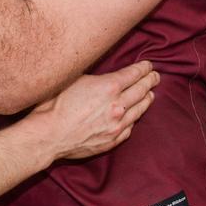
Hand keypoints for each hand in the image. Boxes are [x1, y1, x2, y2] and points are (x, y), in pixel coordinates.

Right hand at [32, 60, 158, 160]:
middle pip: (141, 90)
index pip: (134, 74)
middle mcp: (117, 105)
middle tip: (155, 76)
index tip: (148, 65)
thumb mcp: (74, 80)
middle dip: (149, 81)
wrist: (50, 135)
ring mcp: (117, 125)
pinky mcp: (112, 140)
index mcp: (109, 87)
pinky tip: (134, 115)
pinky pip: (130, 127)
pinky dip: (134, 119)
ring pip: (139, 110)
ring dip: (146, 100)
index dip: (143, 68)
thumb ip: (93, 78)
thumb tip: (102, 75)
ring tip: (150, 94)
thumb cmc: (56, 105)